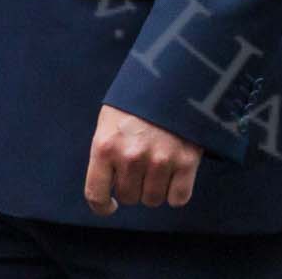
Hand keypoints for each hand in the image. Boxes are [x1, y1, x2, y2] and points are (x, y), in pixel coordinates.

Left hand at [84, 105, 201, 214]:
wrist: (176, 75)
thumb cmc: (139, 98)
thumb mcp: (111, 119)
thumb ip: (107, 151)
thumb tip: (109, 185)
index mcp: (105, 146)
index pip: (95, 194)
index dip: (102, 206)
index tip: (110, 206)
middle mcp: (131, 156)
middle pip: (129, 197)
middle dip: (134, 187)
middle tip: (141, 168)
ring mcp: (160, 159)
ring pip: (153, 200)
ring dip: (155, 189)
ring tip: (159, 168)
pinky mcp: (186, 160)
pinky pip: (178, 198)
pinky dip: (177, 192)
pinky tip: (176, 177)